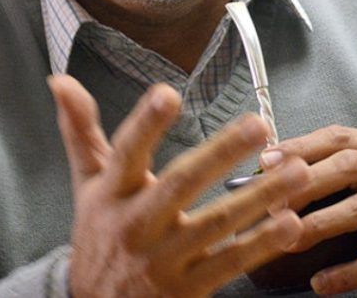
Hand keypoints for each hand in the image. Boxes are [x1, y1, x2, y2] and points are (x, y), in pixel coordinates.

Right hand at [48, 74, 309, 297]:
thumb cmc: (99, 235)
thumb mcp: (87, 185)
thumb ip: (80, 132)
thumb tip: (60, 80)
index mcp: (113, 193)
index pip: (126, 152)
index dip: (145, 124)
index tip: (167, 94)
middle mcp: (136, 225)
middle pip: (181, 185)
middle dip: (220, 154)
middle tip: (258, 124)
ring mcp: (163, 260)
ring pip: (215, 225)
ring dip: (258, 198)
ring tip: (296, 171)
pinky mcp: (188, 289)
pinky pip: (230, 263)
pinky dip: (261, 245)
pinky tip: (292, 224)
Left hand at [268, 126, 356, 296]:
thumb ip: (329, 168)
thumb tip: (270, 169)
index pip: (339, 137)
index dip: (301, 148)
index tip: (266, 161)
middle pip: (350, 166)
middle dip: (305, 183)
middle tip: (272, 204)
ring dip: (319, 224)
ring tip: (288, 240)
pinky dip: (346, 273)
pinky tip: (321, 283)